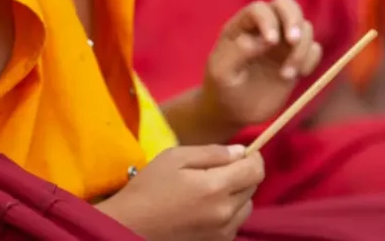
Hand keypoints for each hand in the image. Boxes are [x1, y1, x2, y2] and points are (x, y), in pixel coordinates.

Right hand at [100, 144, 263, 240]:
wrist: (128, 228)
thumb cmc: (148, 189)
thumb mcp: (175, 157)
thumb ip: (212, 153)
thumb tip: (240, 152)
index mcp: (216, 187)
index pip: (256, 169)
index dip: (253, 156)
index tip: (241, 153)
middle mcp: (225, 213)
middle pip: (253, 187)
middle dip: (242, 174)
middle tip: (217, 170)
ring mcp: (222, 232)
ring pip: (246, 207)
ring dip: (237, 195)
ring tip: (211, 190)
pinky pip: (234, 224)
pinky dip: (228, 213)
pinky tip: (206, 209)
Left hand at [202, 0, 322, 128]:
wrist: (235, 111)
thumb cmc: (222, 88)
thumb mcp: (221, 73)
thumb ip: (238, 53)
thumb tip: (263, 41)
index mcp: (243, 25)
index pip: (260, 9)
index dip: (268, 20)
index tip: (270, 42)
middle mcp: (266, 27)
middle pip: (287, 5)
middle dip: (293, 19)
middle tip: (293, 41)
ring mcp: (283, 41)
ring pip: (304, 28)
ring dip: (300, 49)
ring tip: (287, 75)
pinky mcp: (297, 57)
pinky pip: (314, 49)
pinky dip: (310, 59)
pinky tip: (298, 75)